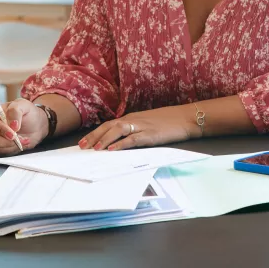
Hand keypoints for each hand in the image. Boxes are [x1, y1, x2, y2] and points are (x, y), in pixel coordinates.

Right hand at [0, 98, 47, 155]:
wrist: (36, 125)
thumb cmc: (27, 113)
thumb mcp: (24, 105)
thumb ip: (15, 111)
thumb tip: (12, 124)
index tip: (12, 133)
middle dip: (5, 140)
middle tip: (18, 138)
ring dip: (10, 145)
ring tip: (22, 139)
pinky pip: (1, 152)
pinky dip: (12, 149)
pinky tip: (20, 143)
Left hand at [79, 105, 198, 150]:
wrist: (187, 118)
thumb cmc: (167, 121)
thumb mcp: (146, 123)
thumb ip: (133, 129)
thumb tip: (118, 140)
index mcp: (130, 118)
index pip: (108, 125)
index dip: (94, 133)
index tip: (83, 142)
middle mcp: (133, 120)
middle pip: (108, 127)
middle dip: (93, 137)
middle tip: (81, 147)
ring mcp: (141, 126)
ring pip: (117, 131)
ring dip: (104, 139)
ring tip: (94, 149)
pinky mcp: (150, 134)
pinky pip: (132, 139)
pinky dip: (121, 144)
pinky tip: (112, 149)